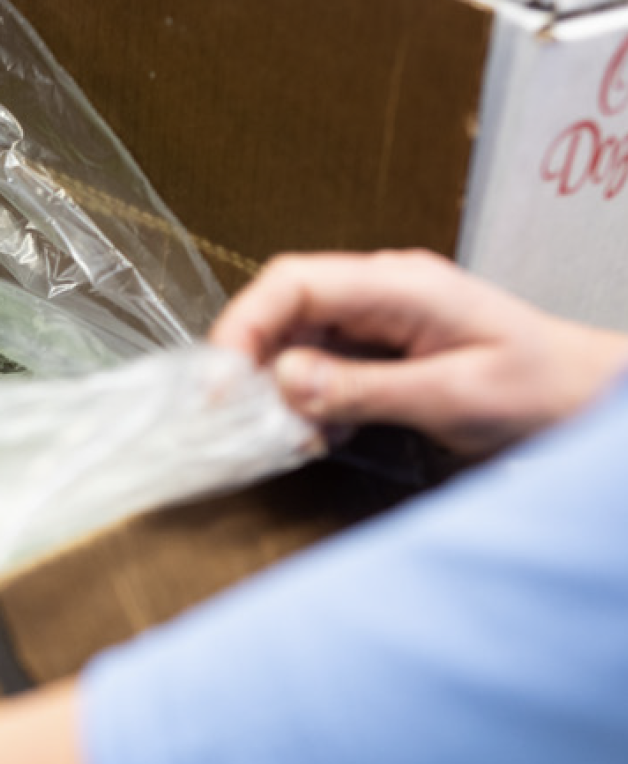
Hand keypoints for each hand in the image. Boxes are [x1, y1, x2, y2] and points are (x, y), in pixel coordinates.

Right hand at [209, 251, 627, 454]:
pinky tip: (325, 433)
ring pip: (297, 344)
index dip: (244, 325)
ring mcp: (381, 323)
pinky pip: (322, 370)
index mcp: (401, 285)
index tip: (219, 380)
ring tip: (296, 434)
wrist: (590, 403)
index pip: (293, 283)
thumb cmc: (543, 390)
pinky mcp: (381, 354)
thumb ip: (363, 388)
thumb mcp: (452, 396)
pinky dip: (309, 404)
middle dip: (254, 364)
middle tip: (243, 417)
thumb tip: (283, 380)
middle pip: (285, 311)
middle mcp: (383, 295)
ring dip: (281, 391)